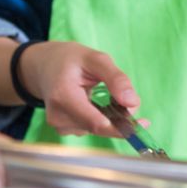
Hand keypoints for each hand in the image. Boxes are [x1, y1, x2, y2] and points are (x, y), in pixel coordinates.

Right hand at [17, 41, 142, 137]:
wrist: (43, 66)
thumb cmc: (69, 60)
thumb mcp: (95, 58)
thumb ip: (116, 78)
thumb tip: (133, 103)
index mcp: (63, 95)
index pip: (97, 123)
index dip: (122, 127)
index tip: (143, 124)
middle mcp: (58, 116)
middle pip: (99, 127)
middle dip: (118, 118)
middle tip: (128, 101)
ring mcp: (59, 125)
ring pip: (96, 129)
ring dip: (109, 117)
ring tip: (104, 96)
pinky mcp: (62, 129)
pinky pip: (89, 128)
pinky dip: (99, 118)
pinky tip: (94, 103)